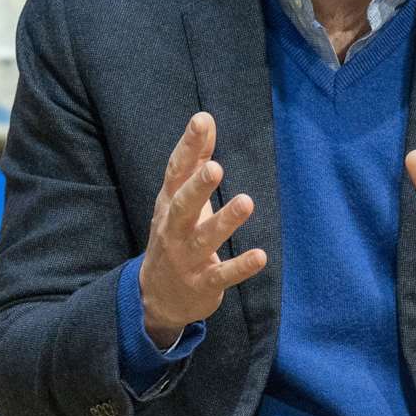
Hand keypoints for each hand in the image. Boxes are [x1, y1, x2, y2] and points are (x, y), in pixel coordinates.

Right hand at [140, 112, 267, 346]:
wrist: (155, 297)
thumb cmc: (174, 236)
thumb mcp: (178, 199)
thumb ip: (194, 160)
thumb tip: (205, 118)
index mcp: (169, 204)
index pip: (176, 172)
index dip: (188, 147)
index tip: (201, 121)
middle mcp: (174, 229)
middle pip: (183, 205)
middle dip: (198, 187)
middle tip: (216, 168)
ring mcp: (186, 258)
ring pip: (205, 238)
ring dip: (225, 221)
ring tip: (246, 203)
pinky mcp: (202, 283)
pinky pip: (222, 275)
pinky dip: (240, 267)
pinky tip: (261, 256)